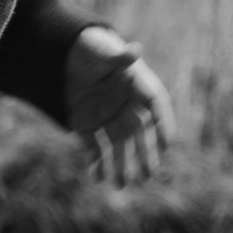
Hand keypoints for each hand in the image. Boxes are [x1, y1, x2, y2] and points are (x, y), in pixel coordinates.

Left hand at [65, 25, 173, 185]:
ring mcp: (108, 117)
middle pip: (140, 132)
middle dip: (145, 154)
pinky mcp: (88, 125)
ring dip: (121, 165)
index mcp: (137, 85)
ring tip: (122, 184)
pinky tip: (96, 176)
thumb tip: (136, 49)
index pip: (156, 104)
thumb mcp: (102, 50)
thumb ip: (118, 56)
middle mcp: (126, 105)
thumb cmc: (90, 48)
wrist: (64, 54)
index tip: (168, 142)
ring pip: (118, 146)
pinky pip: (95, 148)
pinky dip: (96, 163)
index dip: (163, 123)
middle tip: (149, 175)